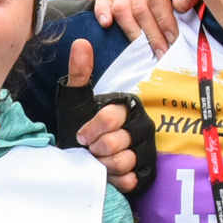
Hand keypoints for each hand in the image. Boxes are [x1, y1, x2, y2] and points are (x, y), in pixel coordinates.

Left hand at [53, 39, 157, 193]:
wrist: (83, 158)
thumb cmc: (80, 127)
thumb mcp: (75, 100)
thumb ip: (79, 73)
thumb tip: (81, 42)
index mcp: (127, 106)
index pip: (111, 117)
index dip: (92, 128)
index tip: (82, 135)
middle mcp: (143, 126)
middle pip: (117, 141)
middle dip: (97, 148)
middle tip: (90, 150)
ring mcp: (147, 149)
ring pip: (125, 161)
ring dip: (104, 165)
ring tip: (98, 162)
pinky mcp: (147, 171)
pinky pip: (132, 179)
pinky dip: (116, 180)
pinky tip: (108, 175)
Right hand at [91, 0, 195, 53]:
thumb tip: (179, 5)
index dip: (164, 21)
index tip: (174, 41)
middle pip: (138, 7)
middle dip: (151, 33)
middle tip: (163, 53)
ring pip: (121, 8)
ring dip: (132, 32)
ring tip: (145, 50)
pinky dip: (102, 11)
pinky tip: (106, 24)